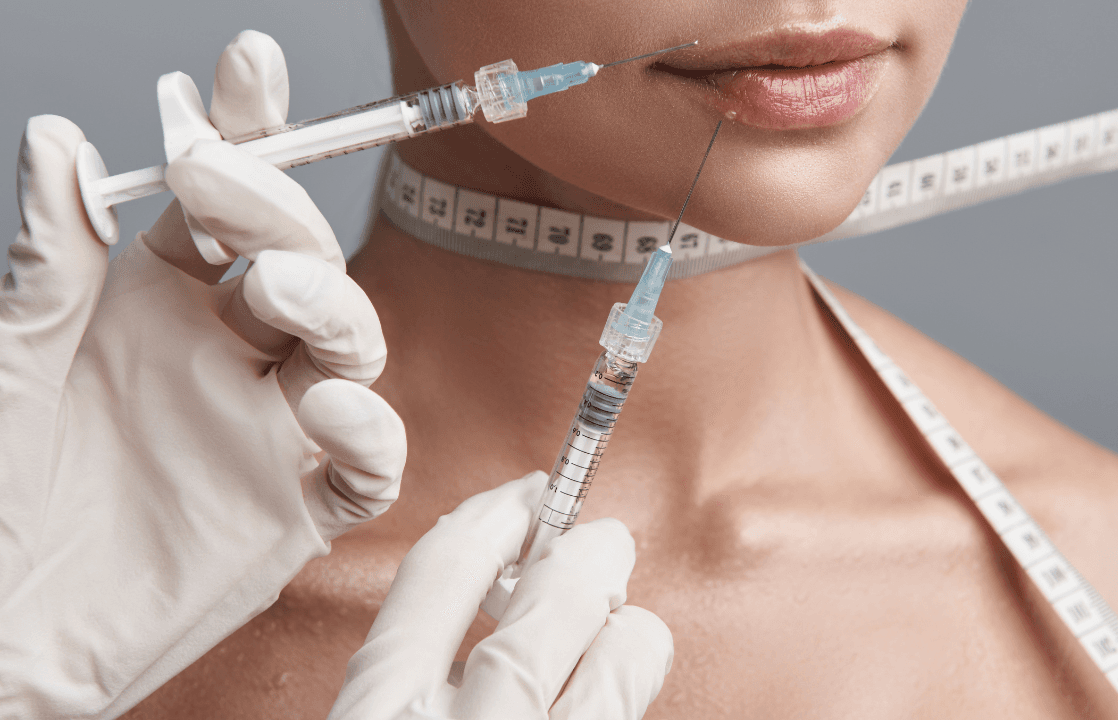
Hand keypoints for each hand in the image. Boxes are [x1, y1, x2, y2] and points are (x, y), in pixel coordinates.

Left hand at [0, 31, 404, 717]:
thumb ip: (50, 265)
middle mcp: (225, 356)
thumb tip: (56, 140)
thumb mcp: (9, 368)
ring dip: (332, 303)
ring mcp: (270, 429)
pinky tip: (328, 411)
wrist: (2, 640)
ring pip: (352, 344)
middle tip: (223, 186)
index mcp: (155, 306)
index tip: (247, 66)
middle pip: (301, 258)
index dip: (247, 133)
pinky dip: (370, 433)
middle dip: (280, 210)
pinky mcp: (299, 509)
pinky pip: (368, 465)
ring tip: (275, 293)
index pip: (222, 204)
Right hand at [327, 473, 673, 719]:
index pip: (445, 568)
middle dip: (587, 550)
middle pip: (554, 596)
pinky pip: (632, 699)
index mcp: (379, 715)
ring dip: (625, 620)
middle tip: (602, 539)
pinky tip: (616, 672)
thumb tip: (486, 591)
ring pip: (620, 649)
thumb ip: (403, 674)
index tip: (525, 495)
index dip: (496, 513)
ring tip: (617, 623)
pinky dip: (631, 669)